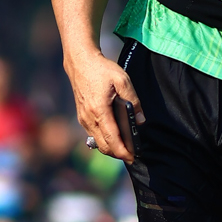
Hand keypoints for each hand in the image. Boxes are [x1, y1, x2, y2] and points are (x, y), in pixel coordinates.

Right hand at [68, 49, 142, 163]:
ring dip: (111, 148)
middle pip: (103, 145)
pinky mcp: (82, 117)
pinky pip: (93, 135)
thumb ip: (133, 101)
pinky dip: (104, 140)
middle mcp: (88, 118)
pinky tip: (115, 138)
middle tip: (133, 156)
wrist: (80, 62)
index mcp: (99, 110)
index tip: (133, 158)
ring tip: (126, 149)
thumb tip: (140, 121)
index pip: (111, 138)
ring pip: (97, 142)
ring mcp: (83, 118)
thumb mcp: (123, 80)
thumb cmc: (102, 69)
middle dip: (118, 154)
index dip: (123, 151)